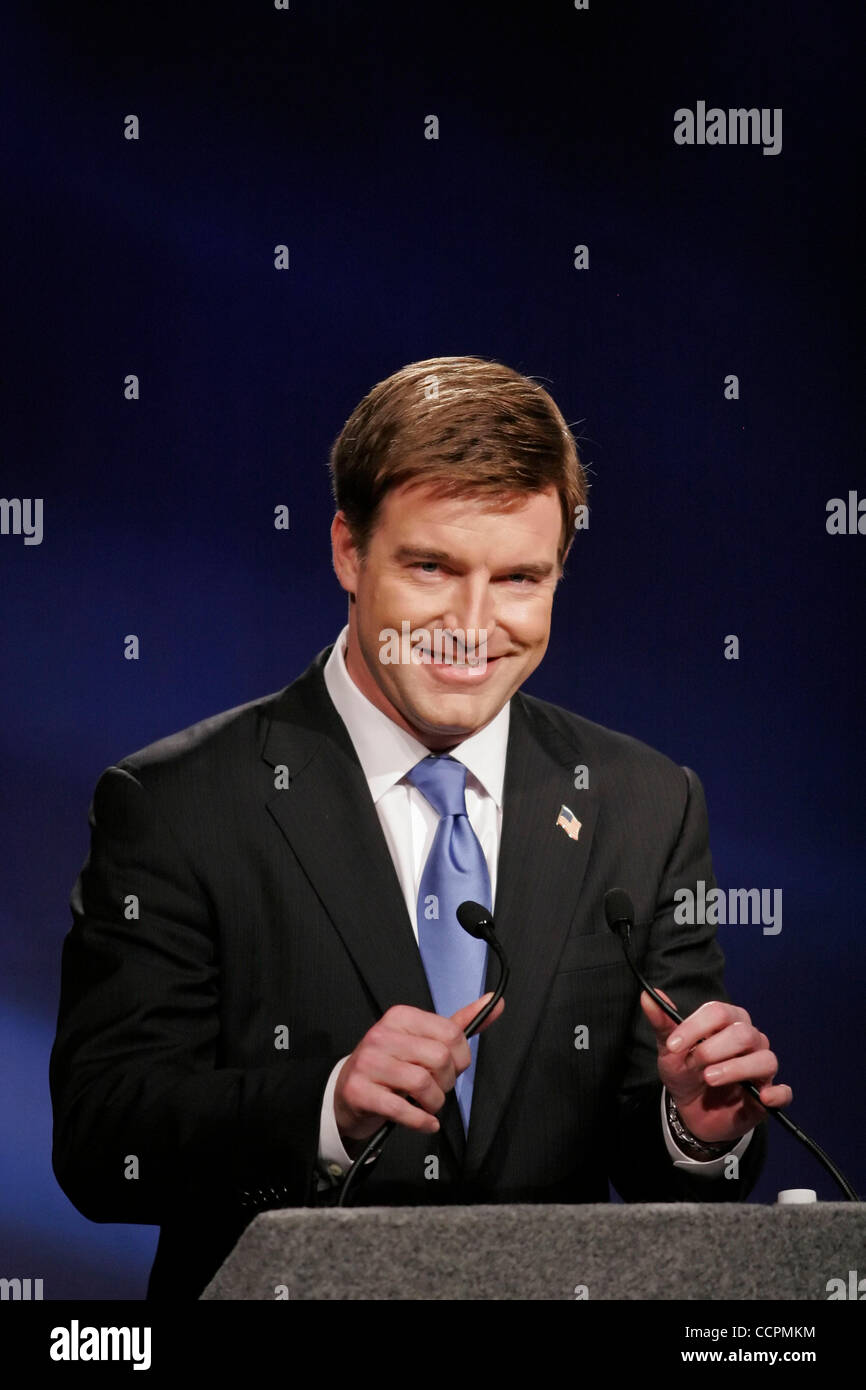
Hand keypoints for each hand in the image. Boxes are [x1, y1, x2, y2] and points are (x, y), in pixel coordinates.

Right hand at [334, 993, 504, 1145]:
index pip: (450, 1033)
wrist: (348, 1092)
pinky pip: (401, 1109)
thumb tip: (494, 1001)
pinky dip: (421, 1121)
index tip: (452, 1068)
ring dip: (434, 1103)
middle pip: (439, 1058)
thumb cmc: (392, 1065)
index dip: (460, 1059)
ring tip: (428, 1105)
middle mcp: (381, 1034)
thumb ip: (459, 1023)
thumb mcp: (423, 1040)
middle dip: (447, 1082)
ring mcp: (368, 1062)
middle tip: (438, 1089)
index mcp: (401, 1017)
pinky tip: (424, 1122)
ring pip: (422, 1083)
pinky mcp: (359, 1090)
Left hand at [641, 990, 792, 1144]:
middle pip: (743, 1033)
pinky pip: (783, 1092)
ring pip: (764, 1059)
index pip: (718, 1012)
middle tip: (694, 1063)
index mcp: (728, 1022)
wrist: (691, 1111)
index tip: (673, 1046)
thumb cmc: (685, 1071)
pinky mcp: (768, 1095)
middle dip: (714, 1048)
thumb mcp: (670, 1050)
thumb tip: (648, 994)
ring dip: (736, 1068)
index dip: (695, 1027)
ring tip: (710, 1078)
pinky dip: (777, 1093)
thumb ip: (662, 1023)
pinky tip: (763, 1097)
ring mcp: (761, 1067)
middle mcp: (750, 1040)